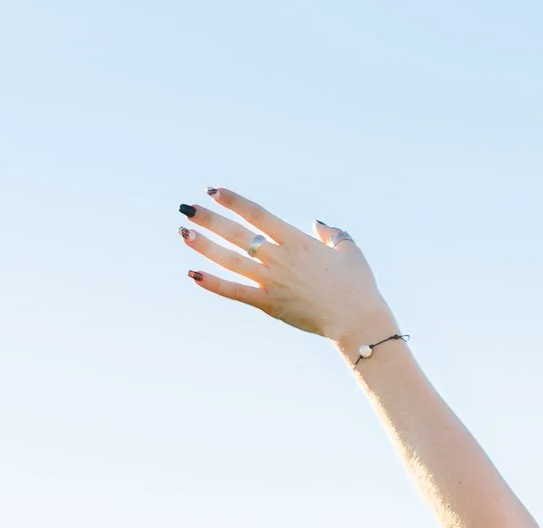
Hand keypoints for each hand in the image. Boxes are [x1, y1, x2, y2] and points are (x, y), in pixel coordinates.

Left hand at [179, 189, 396, 351]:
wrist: (357, 320)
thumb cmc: (358, 286)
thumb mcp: (350, 251)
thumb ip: (333, 234)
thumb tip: (317, 224)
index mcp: (296, 241)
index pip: (256, 214)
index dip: (233, 201)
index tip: (213, 191)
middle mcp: (278, 257)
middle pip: (235, 233)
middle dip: (209, 219)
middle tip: (186, 209)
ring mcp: (271, 281)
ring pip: (229, 259)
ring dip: (204, 245)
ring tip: (184, 233)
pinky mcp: (268, 303)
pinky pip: (234, 291)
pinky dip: (213, 283)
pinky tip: (193, 273)